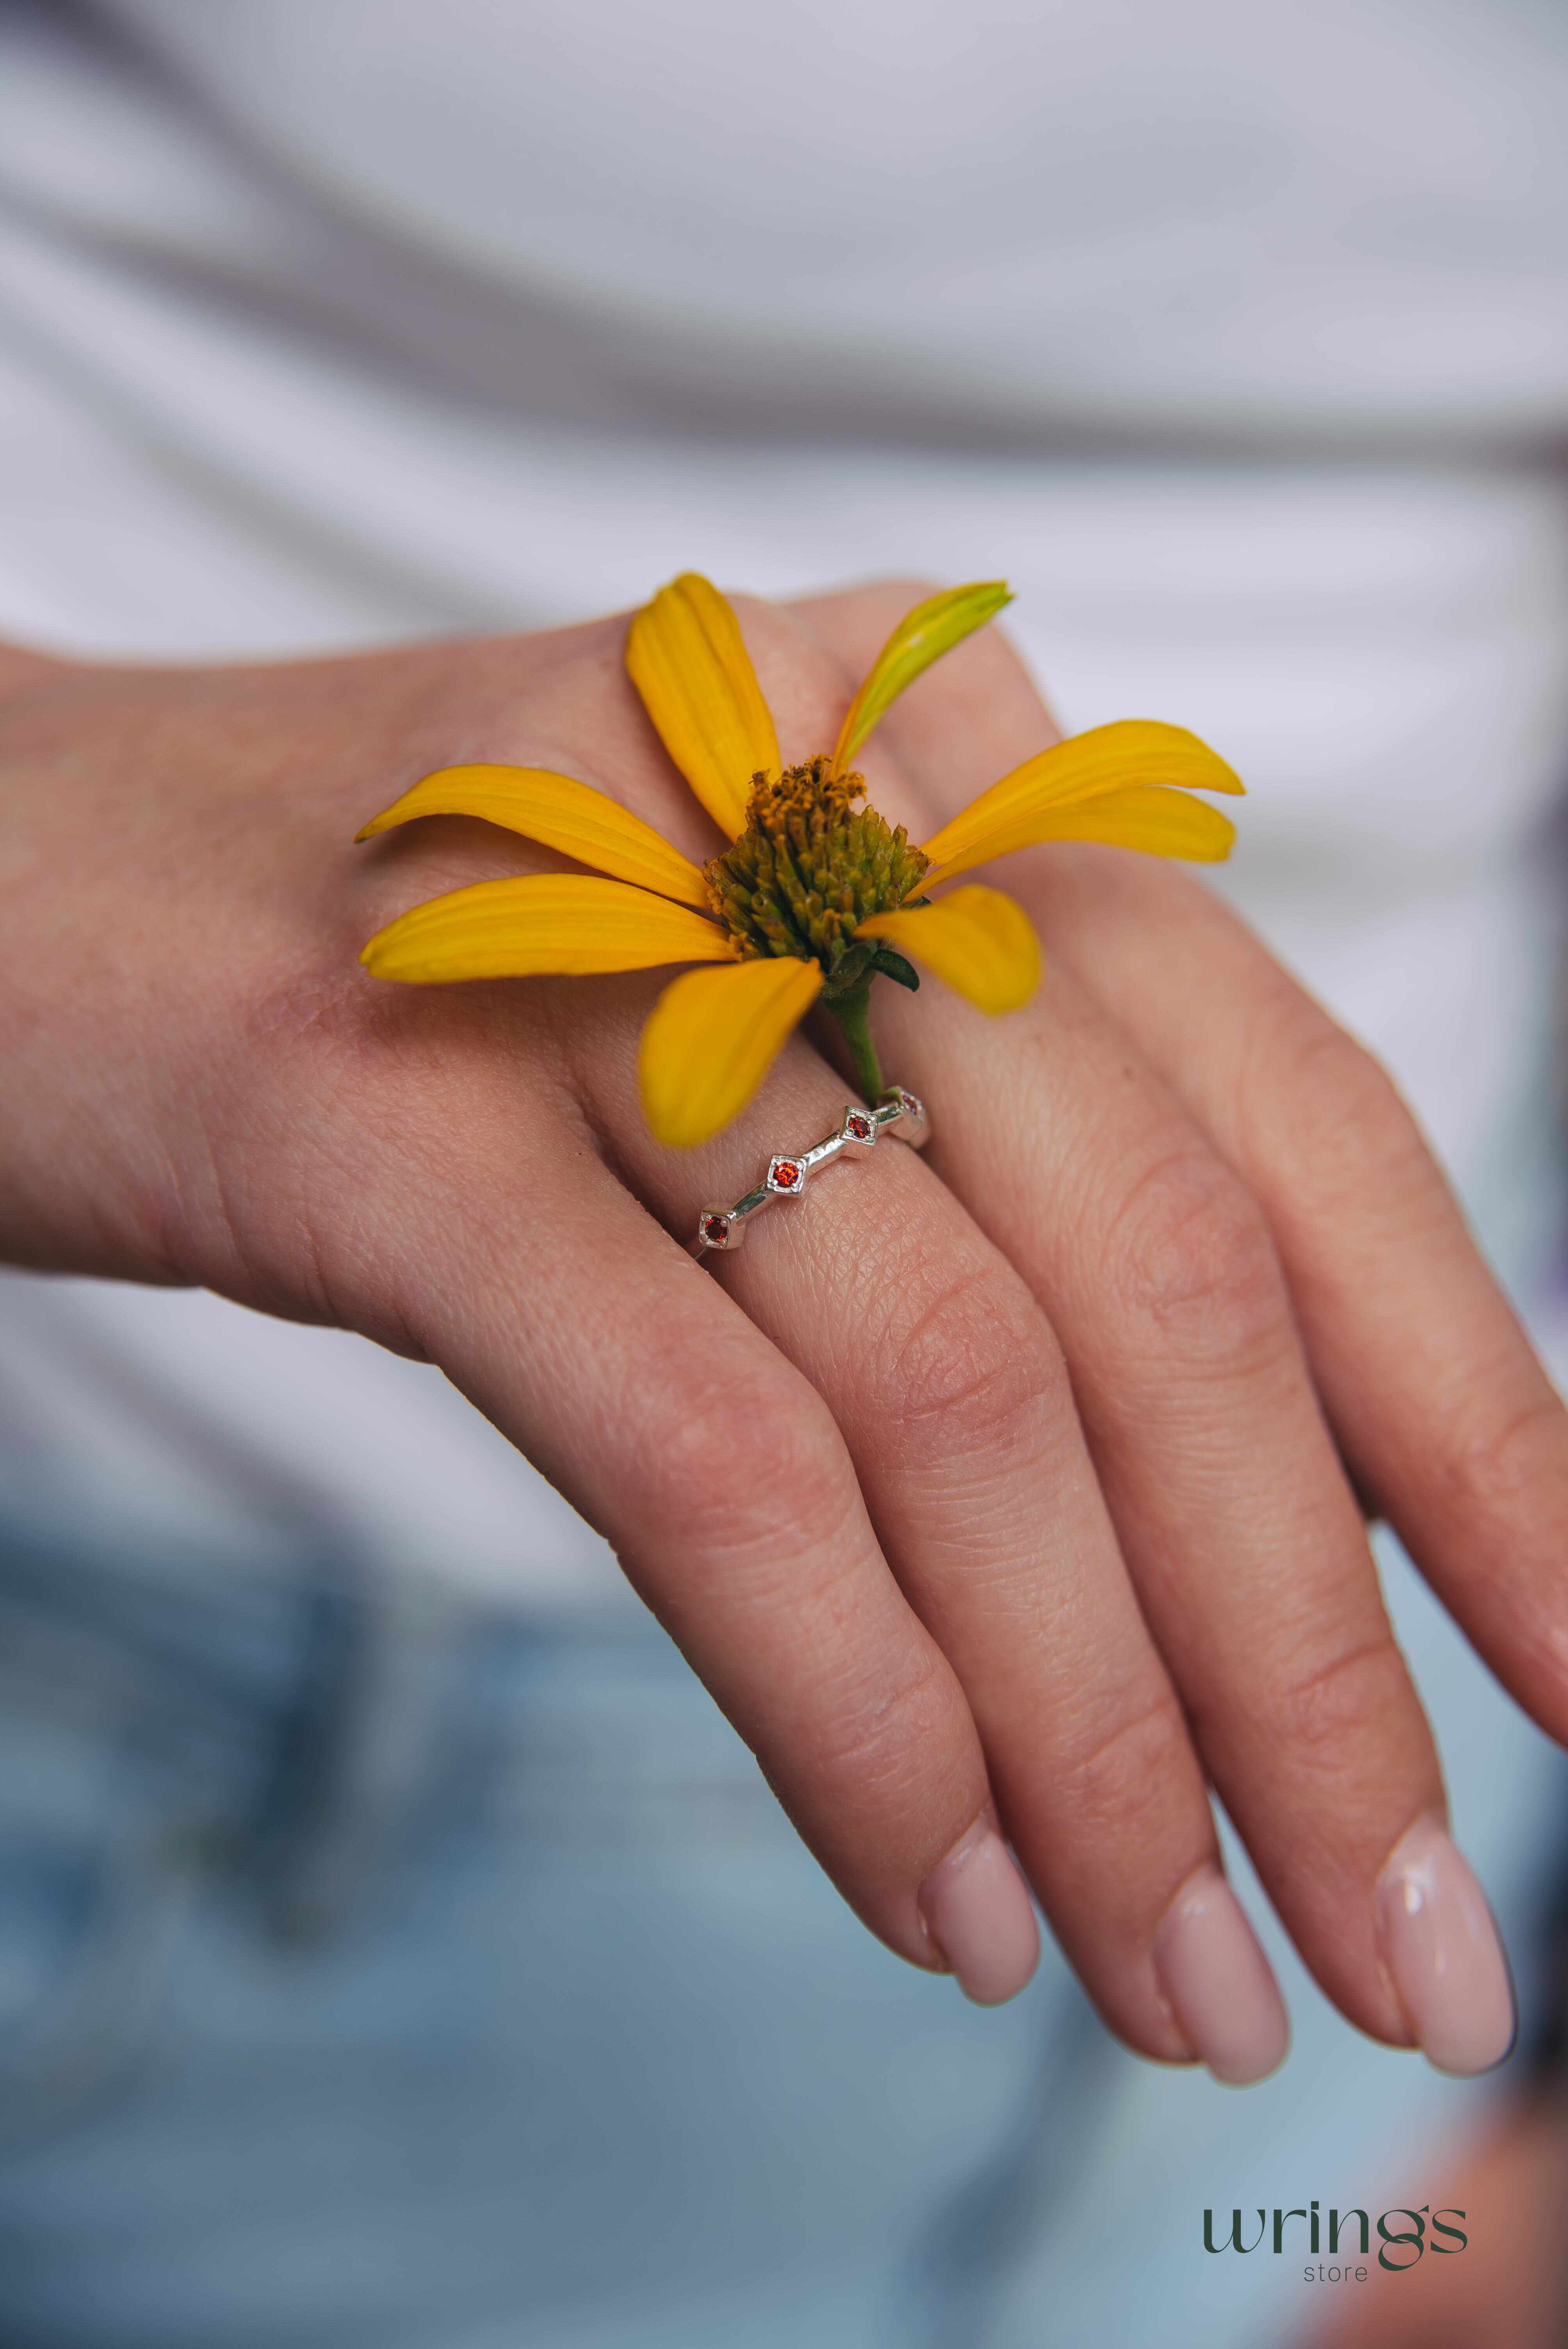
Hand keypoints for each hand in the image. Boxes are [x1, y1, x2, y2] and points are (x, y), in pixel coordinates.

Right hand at [2, 589, 1558, 2080]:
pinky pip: (704, 1454)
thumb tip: (1266, 1534)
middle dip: (1305, 1661)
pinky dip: (852, 1710)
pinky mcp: (383, 1112)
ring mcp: (584, 959)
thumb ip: (989, 1196)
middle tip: (1389, 1942)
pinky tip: (934, 1895)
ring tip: (1165, 1977)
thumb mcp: (752, 1030)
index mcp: (937, 776)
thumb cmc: (413, 996)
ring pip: (955, 1396)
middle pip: (1161, 1288)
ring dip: (1092, 1741)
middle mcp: (803, 822)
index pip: (1293, 1128)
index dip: (1476, 1425)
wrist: (4, 884)